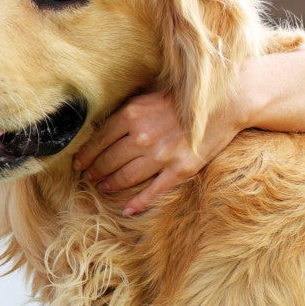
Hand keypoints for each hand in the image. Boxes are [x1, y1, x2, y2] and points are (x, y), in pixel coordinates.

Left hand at [72, 91, 231, 215]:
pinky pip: (154, 191)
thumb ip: (127, 111)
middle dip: (95, 171)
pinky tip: (127, 209)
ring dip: (111, 184)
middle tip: (88, 177)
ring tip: (103, 187)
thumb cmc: (184, 96)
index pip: (98, 140)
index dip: (85, 155)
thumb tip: (102, 127)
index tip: (78, 163)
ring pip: (126, 176)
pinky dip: (138, 203)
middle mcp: (142, 136)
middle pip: (108, 160)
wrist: (227, 101)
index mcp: (131, 115)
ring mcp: (161, 155)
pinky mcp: (181, 169)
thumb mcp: (148, 96)